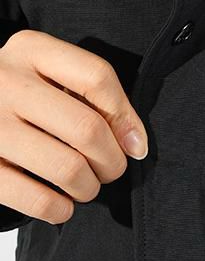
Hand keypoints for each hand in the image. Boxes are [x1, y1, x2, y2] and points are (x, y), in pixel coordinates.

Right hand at [0, 30, 147, 224]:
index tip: (134, 144)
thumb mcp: (50, 76)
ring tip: (85, 185)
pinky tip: (61, 204)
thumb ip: (96, 98)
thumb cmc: (21, 97)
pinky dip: (60, 210)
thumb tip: (135, 145)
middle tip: (109, 170)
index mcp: (31, 51)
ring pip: (67, 168)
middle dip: (112, 161)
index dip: (125, 117)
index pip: (97, 77)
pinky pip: (37, 200)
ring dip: (88, 187)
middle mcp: (5, 82)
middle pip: (87, 129)